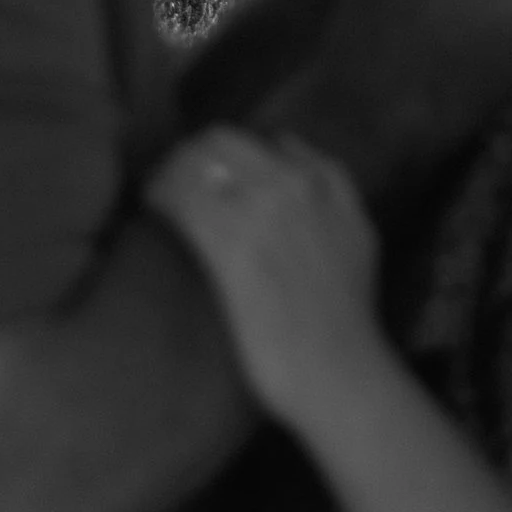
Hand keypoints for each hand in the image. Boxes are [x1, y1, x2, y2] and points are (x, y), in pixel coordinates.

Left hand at [148, 128, 385, 434]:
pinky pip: (181, 198)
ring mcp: (260, 210)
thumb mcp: (359, 237)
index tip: (208, 172)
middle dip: (191, 155)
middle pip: (220, 141)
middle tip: (171, 180)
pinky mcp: (229, 244)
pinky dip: (161, 196)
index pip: (261, 142)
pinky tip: (151, 209)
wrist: (340, 371)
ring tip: (156, 194)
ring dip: (171, 173)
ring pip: (196, 162)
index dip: (228, 155)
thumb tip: (290, 152)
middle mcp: (291, 183)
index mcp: (324, 181)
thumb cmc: (349, 319)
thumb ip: (334, 192)